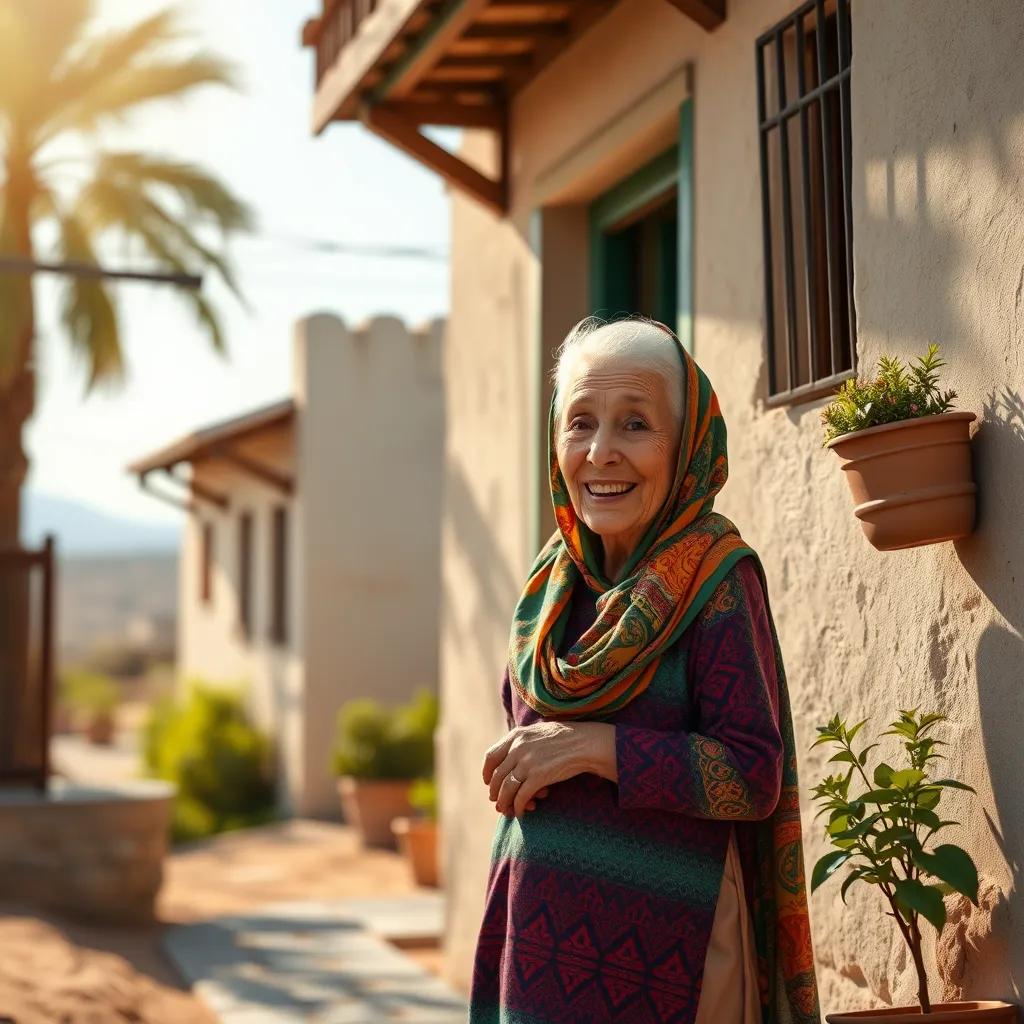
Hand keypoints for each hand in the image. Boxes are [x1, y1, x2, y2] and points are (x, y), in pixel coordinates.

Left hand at [482, 721, 614, 817]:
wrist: (585, 743)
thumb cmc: (565, 738)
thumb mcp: (538, 732)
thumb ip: (522, 742)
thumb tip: (510, 757)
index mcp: (516, 736)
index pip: (491, 756)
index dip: (487, 773)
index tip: (488, 782)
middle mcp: (517, 748)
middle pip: (496, 776)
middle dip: (495, 792)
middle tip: (497, 801)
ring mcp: (527, 763)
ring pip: (505, 789)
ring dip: (504, 803)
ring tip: (506, 811)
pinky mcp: (538, 777)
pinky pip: (521, 797)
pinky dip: (519, 807)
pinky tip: (522, 813)